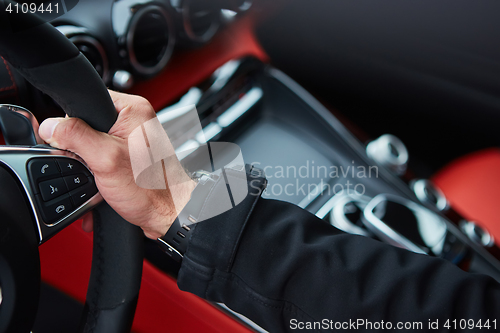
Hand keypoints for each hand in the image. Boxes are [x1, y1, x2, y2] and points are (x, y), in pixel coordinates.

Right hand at [38, 90, 196, 238]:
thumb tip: (51, 126)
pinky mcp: (130, 157)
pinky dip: (97, 175)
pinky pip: (103, 159)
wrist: (168, 214)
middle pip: (87, 126)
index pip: (87, 101)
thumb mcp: (106, 158)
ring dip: (88, 167)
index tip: (73, 143)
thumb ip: (76, 137)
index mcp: (133, 109)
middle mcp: (136, 121)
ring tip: (100, 180)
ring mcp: (133, 140)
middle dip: (80, 151)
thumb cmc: (151, 188)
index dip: (72, 123)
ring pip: (93, 146)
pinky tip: (101, 187)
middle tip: (91, 166)